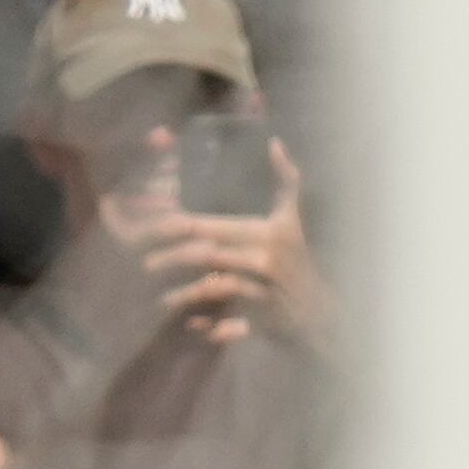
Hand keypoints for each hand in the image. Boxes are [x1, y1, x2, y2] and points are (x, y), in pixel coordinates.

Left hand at [129, 144, 329, 348]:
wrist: (322, 310)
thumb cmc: (300, 259)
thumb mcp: (293, 218)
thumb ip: (286, 180)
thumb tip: (275, 143)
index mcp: (265, 232)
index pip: (208, 225)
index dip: (175, 225)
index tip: (153, 228)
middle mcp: (263, 258)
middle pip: (204, 254)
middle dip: (171, 258)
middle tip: (146, 262)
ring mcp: (264, 289)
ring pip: (212, 287)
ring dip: (183, 293)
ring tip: (162, 297)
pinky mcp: (264, 317)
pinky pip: (228, 320)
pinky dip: (207, 325)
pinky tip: (190, 324)